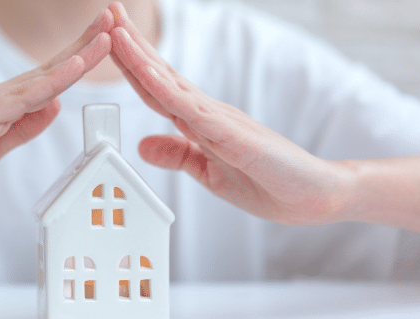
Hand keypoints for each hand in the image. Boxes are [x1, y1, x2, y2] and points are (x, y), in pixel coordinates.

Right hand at [0, 10, 113, 219]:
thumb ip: (21, 128)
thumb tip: (53, 106)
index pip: (45, 81)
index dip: (75, 61)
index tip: (102, 43)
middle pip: (47, 70)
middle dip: (82, 45)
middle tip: (112, 20)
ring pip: (39, 79)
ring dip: (75, 57)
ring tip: (105, 36)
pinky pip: (19, 102)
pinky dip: (49, 84)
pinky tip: (73, 70)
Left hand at [108, 2, 352, 224]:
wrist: (313, 198)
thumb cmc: (267, 183)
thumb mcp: (208, 173)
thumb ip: (178, 155)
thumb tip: (142, 146)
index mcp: (199, 121)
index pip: (156, 88)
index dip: (131, 65)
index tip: (109, 40)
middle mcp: (206, 112)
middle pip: (159, 74)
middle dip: (130, 45)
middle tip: (106, 13)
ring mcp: (218, 119)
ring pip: (170, 84)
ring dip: (140, 56)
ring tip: (116, 28)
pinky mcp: (231, 134)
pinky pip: (191, 109)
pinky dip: (165, 89)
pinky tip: (146, 72)